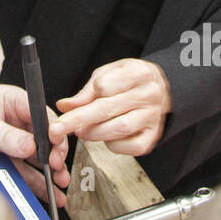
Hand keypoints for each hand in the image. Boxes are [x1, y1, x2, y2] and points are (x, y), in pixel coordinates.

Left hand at [0, 85, 70, 208]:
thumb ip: (4, 135)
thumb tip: (30, 146)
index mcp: (14, 103)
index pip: (42, 116)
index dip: (53, 133)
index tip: (56, 150)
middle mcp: (16, 123)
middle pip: (44, 140)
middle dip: (55, 155)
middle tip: (58, 169)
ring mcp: (10, 143)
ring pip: (37, 159)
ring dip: (50, 172)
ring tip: (59, 185)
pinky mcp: (3, 160)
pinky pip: (23, 173)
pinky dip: (36, 183)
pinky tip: (48, 194)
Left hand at [53, 58, 171, 156]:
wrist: (161, 90)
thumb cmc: (130, 80)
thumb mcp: (108, 75)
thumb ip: (86, 91)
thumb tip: (64, 106)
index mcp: (138, 72)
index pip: (104, 85)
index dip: (87, 97)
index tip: (72, 106)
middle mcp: (149, 94)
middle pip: (108, 108)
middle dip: (79, 120)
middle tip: (59, 128)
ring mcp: (153, 116)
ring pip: (119, 128)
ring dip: (94, 133)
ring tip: (81, 132)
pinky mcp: (153, 136)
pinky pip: (131, 146)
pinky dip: (113, 145)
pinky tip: (106, 138)